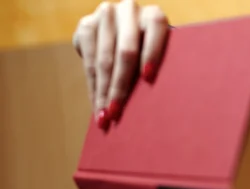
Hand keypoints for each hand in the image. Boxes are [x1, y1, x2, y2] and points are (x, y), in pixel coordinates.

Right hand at [72, 0, 169, 128]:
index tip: (149, 77)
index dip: (152, 53)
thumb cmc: (151, 57)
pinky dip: (93, 87)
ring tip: (105, 117)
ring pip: (104, 60)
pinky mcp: (86, 24)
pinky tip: (96, 105)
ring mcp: (106, 15)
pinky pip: (88, 60)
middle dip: (120, 86)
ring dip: (103, 92)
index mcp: (154, 16)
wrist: (124, 34)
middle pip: (125, 52)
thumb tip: (163, 106)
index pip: (156, 29)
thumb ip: (159, 68)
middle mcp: (130, 10)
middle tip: (117, 113)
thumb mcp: (161, 56)